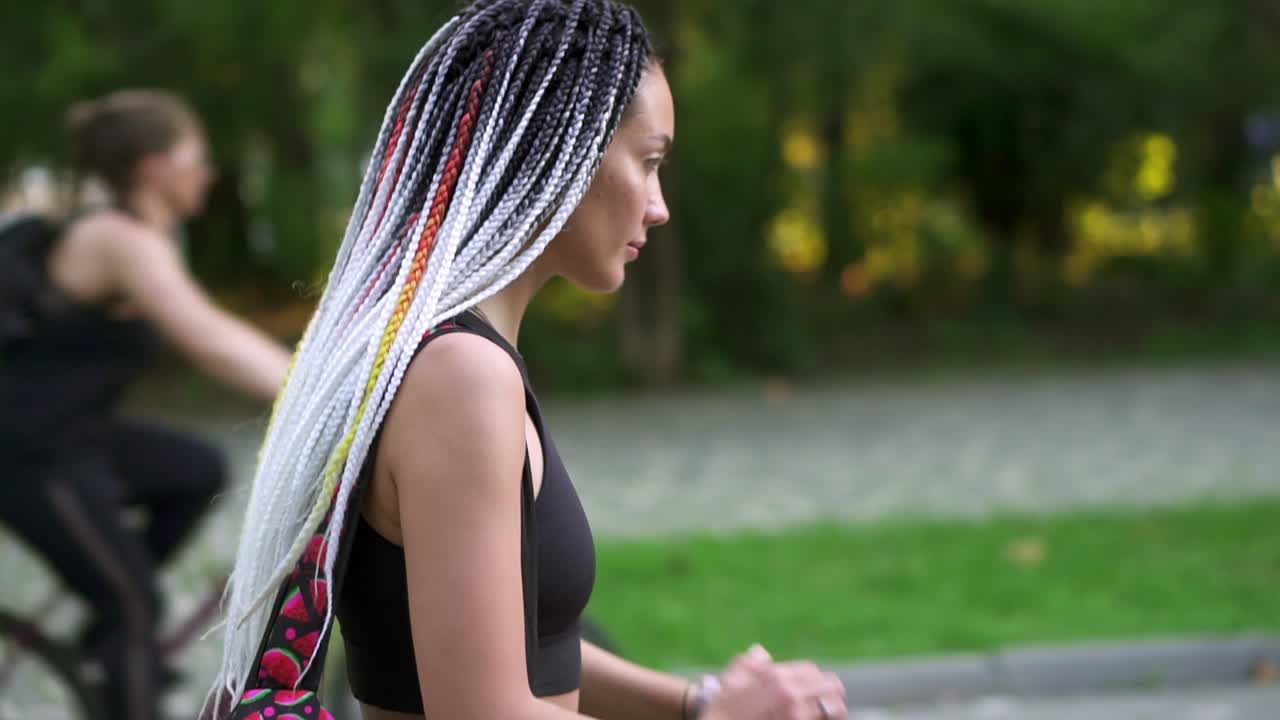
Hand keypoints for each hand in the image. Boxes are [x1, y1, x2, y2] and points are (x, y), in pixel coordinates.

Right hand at [701, 645, 848, 719]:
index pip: (812, 670)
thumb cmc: (723, 708)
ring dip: (835, 709)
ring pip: (834, 708)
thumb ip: (750, 663)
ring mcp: (798, 715)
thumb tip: (761, 654)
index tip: (816, 685)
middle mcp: (791, 693)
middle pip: (831, 687)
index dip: (816, 678)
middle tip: (833, 698)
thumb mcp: (732, 679)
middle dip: (832, 692)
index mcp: (777, 676)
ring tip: (834, 711)